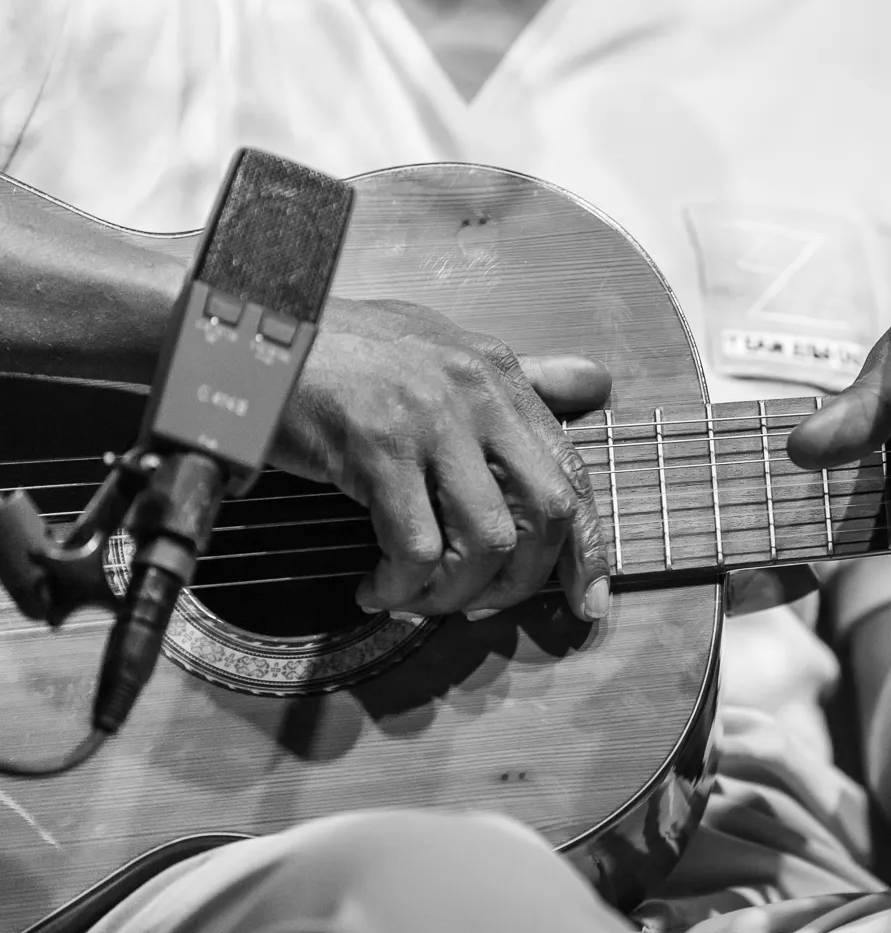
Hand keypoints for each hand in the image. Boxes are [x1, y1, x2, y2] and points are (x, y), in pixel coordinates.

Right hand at [270, 297, 611, 620]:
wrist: (252, 327)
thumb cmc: (344, 346)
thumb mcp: (443, 345)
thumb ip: (523, 376)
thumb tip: (596, 384)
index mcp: (499, 373)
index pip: (571, 470)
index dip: (587, 545)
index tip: (585, 598)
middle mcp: (477, 393)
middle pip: (547, 513)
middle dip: (524, 578)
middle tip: (483, 605)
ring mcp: (430, 420)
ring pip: (487, 541)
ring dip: (456, 591)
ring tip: (417, 597)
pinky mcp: (376, 449)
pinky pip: (414, 548)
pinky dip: (401, 585)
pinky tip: (376, 586)